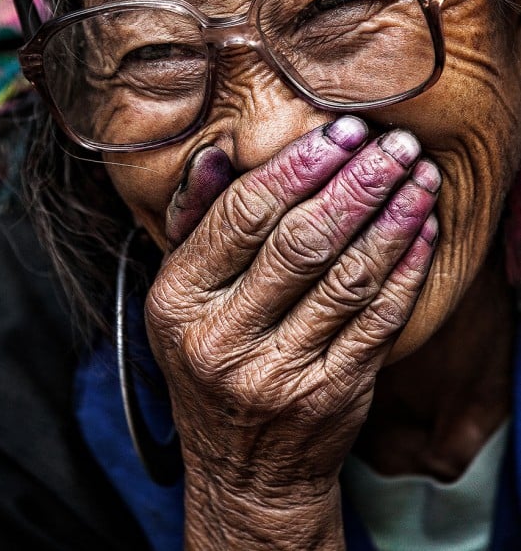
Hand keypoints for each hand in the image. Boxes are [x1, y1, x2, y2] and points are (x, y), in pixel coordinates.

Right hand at [145, 117, 439, 547]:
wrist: (244, 467)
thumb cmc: (210, 363)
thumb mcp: (180, 296)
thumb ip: (195, 223)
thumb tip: (218, 156)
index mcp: (177, 301)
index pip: (243, 216)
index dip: (299, 167)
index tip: (340, 132)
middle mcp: (222, 339)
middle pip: (302, 241)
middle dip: (357, 182)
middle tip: (394, 143)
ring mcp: (279, 372)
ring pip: (349, 276)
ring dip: (393, 218)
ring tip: (420, 175)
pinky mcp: (332, 394)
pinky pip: (379, 318)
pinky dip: (407, 267)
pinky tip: (423, 228)